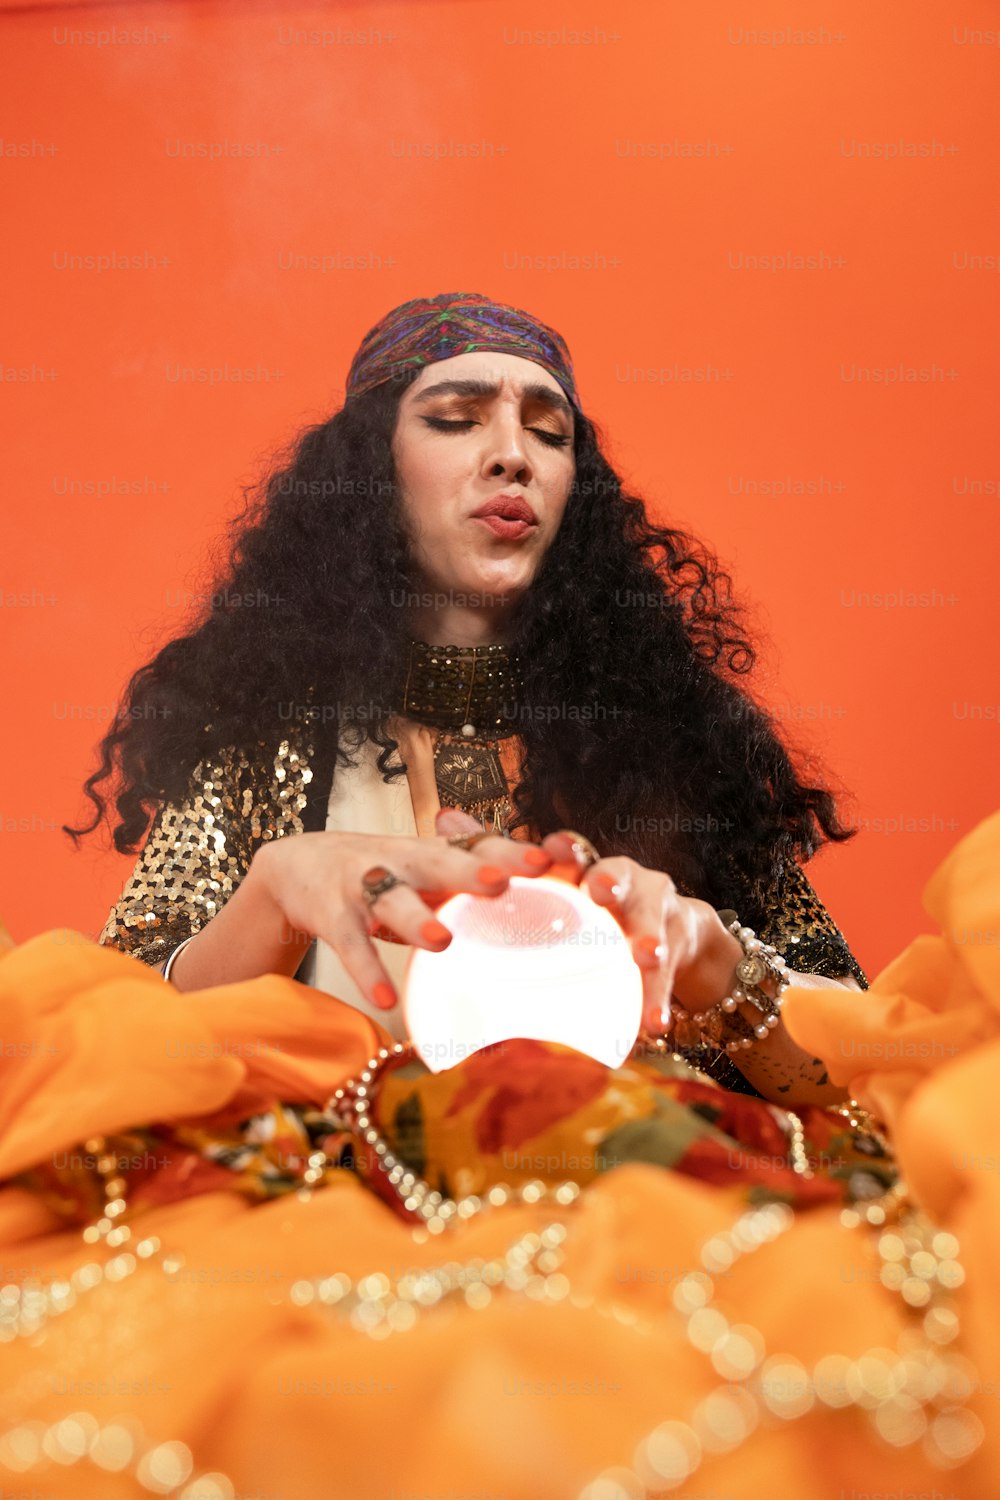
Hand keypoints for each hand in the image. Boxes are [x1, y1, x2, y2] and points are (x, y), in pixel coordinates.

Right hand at [249, 819, 552, 1013]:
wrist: (298, 865)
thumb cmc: (383, 874)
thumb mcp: (426, 872)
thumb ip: (471, 887)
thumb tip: (543, 914)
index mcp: (433, 853)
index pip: (477, 847)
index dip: (510, 853)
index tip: (546, 862)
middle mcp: (402, 862)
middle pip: (439, 863)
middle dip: (469, 872)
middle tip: (500, 883)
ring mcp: (364, 886)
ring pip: (393, 902)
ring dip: (417, 919)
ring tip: (443, 941)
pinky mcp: (333, 915)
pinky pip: (351, 946)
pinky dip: (367, 973)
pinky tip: (385, 999)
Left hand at [540, 830, 742, 1032]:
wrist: (676, 930)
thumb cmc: (603, 925)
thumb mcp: (575, 918)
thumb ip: (538, 934)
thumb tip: (473, 984)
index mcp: (585, 873)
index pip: (572, 854)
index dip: (563, 849)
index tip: (552, 849)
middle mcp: (622, 880)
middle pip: (615, 875)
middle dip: (608, 881)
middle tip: (601, 892)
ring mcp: (655, 904)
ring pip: (649, 918)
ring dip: (648, 935)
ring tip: (647, 956)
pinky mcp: (678, 936)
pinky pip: (667, 971)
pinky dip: (658, 996)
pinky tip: (655, 1020)